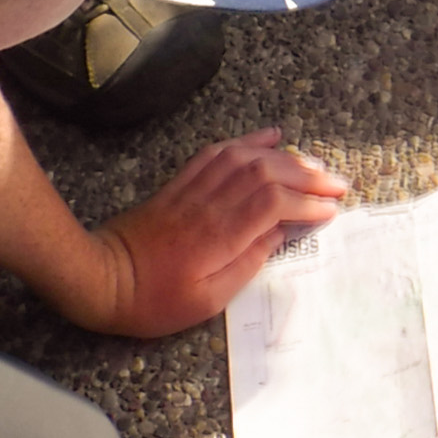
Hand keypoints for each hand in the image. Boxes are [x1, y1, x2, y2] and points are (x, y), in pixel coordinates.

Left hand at [71, 128, 347, 336]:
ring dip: (285, 156)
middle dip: (307, 175)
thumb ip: (249, 262)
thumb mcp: (209, 299)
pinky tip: (270, 137)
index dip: (307, 203)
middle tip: (337, 185)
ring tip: (314, 166)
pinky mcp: (180, 185)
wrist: (100, 279)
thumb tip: (280, 233)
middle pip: (265, 172)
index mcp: (219, 234)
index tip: (331, 211)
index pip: (273, 203)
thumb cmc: (154, 300)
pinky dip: (247, 141)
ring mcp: (193, 189)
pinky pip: (217, 152)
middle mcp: (209, 203)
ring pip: (245, 157)